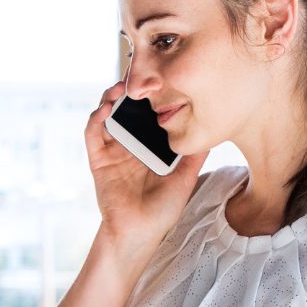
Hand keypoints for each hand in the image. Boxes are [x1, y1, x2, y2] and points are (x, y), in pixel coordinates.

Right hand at [86, 82, 208, 251]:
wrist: (139, 233)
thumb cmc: (161, 210)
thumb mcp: (185, 177)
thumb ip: (195, 153)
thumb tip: (214, 130)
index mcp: (149, 145)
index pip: (148, 112)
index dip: (152, 94)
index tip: (163, 78)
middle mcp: (130, 144)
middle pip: (127, 108)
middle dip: (131, 89)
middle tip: (140, 73)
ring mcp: (112, 150)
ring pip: (107, 114)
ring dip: (111, 97)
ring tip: (122, 86)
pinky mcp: (98, 159)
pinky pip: (92, 133)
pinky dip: (96, 118)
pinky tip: (106, 108)